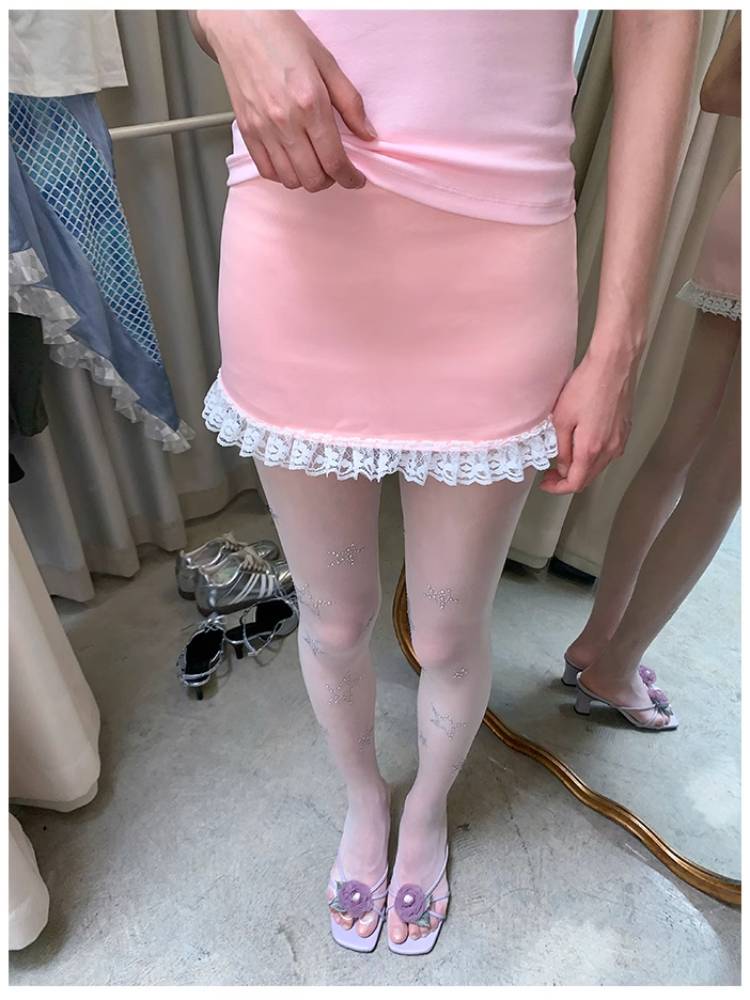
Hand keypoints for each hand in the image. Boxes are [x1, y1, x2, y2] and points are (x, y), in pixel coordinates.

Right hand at [198, 10, 376, 191]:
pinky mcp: (247, 131)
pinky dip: (283, 174)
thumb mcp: (327, 63)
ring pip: (290, 180)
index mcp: (310, 103)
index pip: (335, 161)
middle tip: (336, 169)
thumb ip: (350, 103)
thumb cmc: (282, 36)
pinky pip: (267, 171)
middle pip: (313, 179)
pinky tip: (292, 160)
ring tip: (314, 164)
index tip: (356, 179)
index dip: (350, 178)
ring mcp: (263, 129)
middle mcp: (285, 121)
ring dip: (307, 179)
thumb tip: (368, 134)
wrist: (240, 23)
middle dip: (330, 180)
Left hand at [539, 346, 635, 494]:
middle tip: (551, 472)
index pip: (575, 483)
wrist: (613, 365)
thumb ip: (562, 448)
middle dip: (567, 480)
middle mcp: (610, 450)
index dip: (557, 487)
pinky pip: (608, 453)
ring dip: (581, 469)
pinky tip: (582, 446)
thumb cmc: (587, 386)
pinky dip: (593, 457)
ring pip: (599, 467)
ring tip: (564, 459)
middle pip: (588, 478)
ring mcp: (620, 441)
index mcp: (591, 449)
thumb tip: (563, 466)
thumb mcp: (562, 419)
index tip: (546, 482)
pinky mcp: (625, 431)